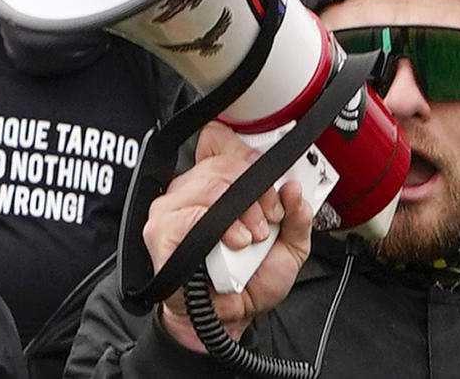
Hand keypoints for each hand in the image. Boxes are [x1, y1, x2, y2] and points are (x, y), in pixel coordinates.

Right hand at [144, 121, 312, 351]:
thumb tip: (294, 188)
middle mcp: (192, 189)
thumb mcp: (290, 246)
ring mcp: (173, 208)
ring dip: (240, 210)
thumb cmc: (251, 280)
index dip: (248, 156)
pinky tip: (233, 242)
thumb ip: (297, 216)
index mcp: (219, 184)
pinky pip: (188, 214)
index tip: (272, 184)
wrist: (230, 318)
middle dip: (255, 188)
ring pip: (208, 183)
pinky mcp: (161, 231)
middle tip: (269, 218)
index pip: (220, 141)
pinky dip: (217, 227)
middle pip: (222, 161)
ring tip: (251, 237)